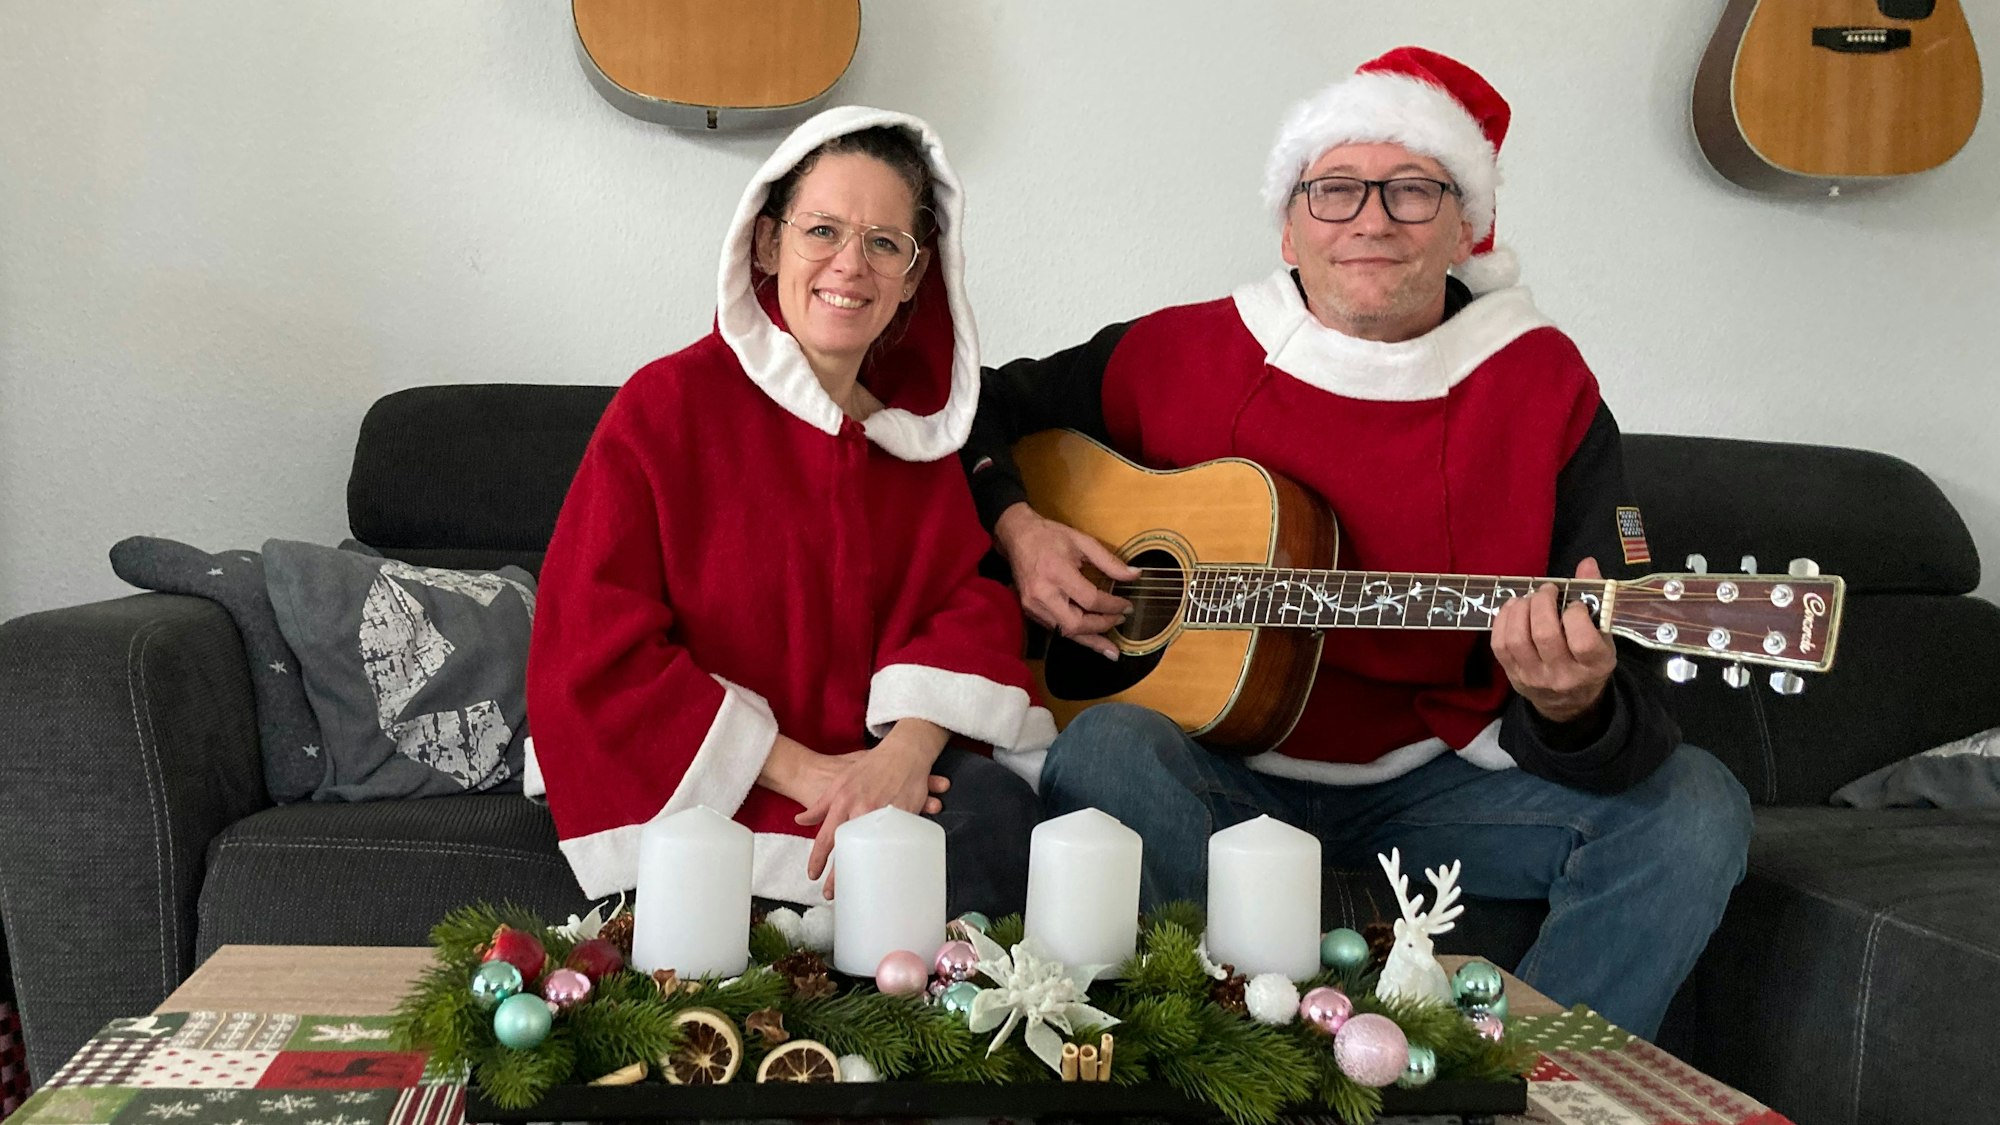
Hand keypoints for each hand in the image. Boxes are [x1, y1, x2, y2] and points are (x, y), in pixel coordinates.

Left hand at [794, 721, 951, 897]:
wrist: (904, 752)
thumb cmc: (871, 767)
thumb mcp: (839, 782)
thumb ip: (820, 804)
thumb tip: (800, 819)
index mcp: (842, 802)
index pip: (825, 837)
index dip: (817, 859)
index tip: (812, 876)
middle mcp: (860, 810)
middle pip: (844, 849)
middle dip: (836, 875)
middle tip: (831, 894)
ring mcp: (882, 814)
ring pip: (868, 849)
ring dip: (861, 870)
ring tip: (856, 887)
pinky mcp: (903, 816)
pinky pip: (892, 842)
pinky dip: (886, 858)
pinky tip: (882, 872)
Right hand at [994, 503, 1139, 659]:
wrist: (1017, 536)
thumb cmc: (1050, 535)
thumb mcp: (1083, 541)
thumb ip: (1110, 561)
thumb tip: (1136, 575)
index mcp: (1057, 573)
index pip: (1090, 599)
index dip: (1112, 606)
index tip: (1127, 606)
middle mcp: (1043, 594)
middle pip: (1075, 624)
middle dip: (1101, 627)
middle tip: (1120, 622)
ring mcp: (1033, 605)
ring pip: (1065, 632)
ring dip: (1089, 639)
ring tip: (1110, 648)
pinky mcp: (1030, 611)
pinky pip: (1056, 628)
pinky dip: (1075, 634)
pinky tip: (1090, 638)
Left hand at [1491, 557, 1617, 725]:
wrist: (1569, 702)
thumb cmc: (1588, 660)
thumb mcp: (1602, 634)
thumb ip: (1596, 598)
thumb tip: (1587, 563)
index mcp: (1594, 666)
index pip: (1583, 641)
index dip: (1575, 615)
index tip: (1574, 603)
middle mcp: (1563, 675)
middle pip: (1545, 635)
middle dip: (1542, 603)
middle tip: (1546, 590)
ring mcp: (1534, 677)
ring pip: (1518, 640)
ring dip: (1520, 610)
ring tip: (1529, 598)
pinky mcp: (1512, 675)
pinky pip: (1499, 645)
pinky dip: (1502, 620)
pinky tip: (1513, 607)